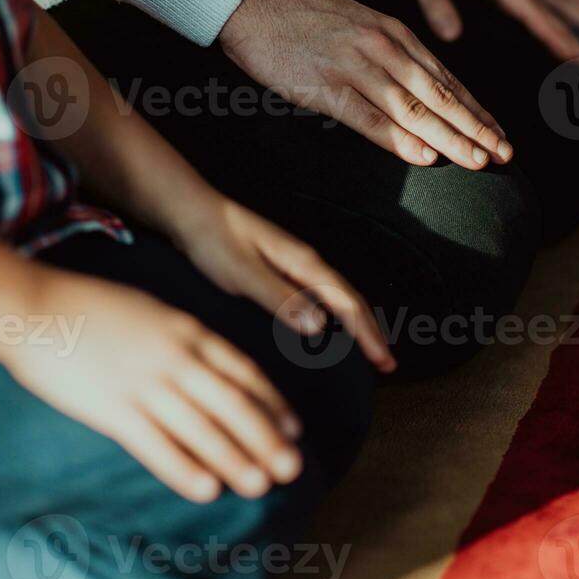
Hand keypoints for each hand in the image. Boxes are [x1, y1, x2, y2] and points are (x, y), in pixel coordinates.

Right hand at [4, 269, 303, 503]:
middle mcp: (176, 357)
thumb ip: (180, 336)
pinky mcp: (114, 410)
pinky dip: (186, 470)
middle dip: (267, 438)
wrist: (35, 308)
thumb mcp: (150, 310)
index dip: (272, 403)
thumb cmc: (89, 307)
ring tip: (261, 486)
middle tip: (293, 467)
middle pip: (233, 403)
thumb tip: (208, 362)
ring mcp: (146, 384)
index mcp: (187, 329)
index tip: (293, 428)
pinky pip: (158, 446)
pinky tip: (208, 490)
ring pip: (203, 429)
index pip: (243, 371)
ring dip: (236, 459)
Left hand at [169, 191, 393, 374]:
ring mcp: (293, 265)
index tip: (384, 362)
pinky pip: (318, 297)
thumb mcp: (242, 273)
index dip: (368, 334)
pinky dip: (334, 317)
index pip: (347, 302)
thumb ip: (279, 298)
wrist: (191, 212)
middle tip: (387, 366)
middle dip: (371, 332)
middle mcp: (304, 262)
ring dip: (356, 325)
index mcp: (302, 262)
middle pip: (349, 299)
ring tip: (369, 352)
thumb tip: (320, 326)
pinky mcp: (279, 270)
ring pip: (336, 298)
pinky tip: (329, 331)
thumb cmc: (213, 240)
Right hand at [219, 0, 510, 169]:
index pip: (446, 78)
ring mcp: (355, 65)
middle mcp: (384, 47)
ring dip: (449, 136)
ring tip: (477, 160)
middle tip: (505, 155)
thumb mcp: (358, 25)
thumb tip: (416, 93)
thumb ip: (389, 55)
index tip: (500, 136)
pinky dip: (397, 137)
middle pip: (439, 94)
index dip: (476, 110)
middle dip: (475, 127)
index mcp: (394, 34)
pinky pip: (367, 115)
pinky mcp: (325, 85)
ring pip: (412, 107)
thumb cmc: (301, 16)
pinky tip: (422, 154)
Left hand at [360, 0, 578, 59]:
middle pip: (539, 7)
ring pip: (532, 6)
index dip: (552, 31)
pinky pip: (515, 5)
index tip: (575, 53)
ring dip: (557, 27)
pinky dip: (534, 21)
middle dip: (565, 34)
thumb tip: (453, 35)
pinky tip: (540, 36)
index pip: (528, 6)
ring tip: (578, 54)